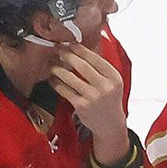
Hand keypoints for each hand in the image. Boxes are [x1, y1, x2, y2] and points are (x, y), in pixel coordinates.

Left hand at [48, 43, 132, 164]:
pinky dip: (56, 82)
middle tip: (58, 50)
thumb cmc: (109, 100)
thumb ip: (101, 67)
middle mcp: (105, 86)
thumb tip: (82, 49)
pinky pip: (64, 90)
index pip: (95, 58)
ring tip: (52, 64)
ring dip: (57, 68)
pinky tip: (53, 78)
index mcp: (114, 77)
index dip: (80, 49)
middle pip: (81, 65)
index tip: (70, 44)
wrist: (110, 124)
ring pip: (69, 77)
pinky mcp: (81, 105)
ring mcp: (92, 97)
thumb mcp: (113, 82)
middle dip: (66, 55)